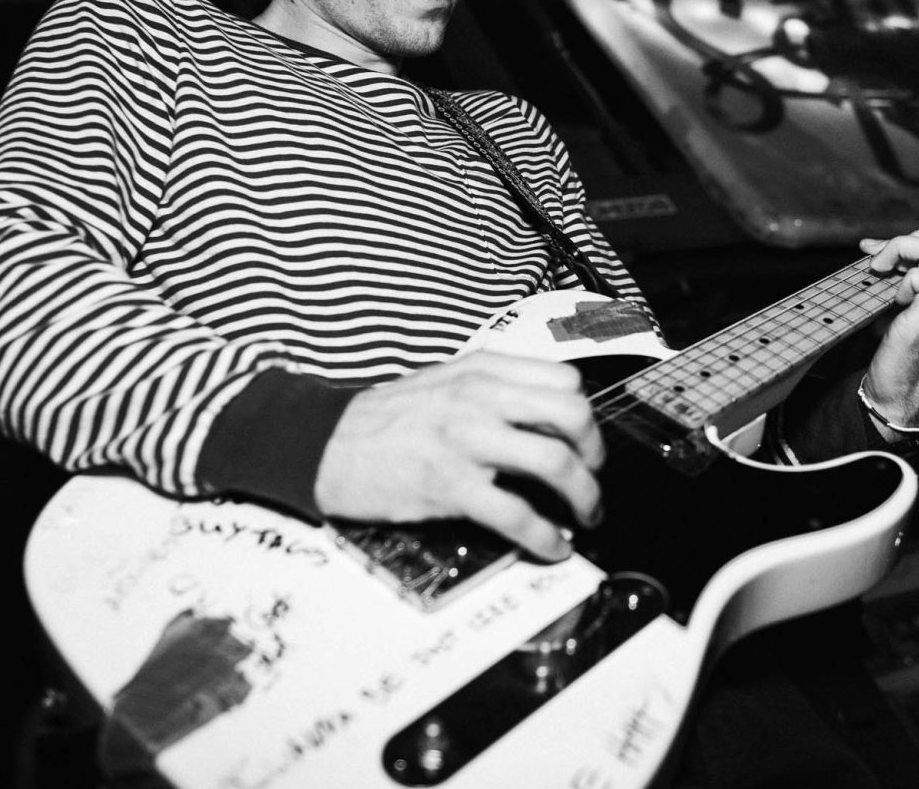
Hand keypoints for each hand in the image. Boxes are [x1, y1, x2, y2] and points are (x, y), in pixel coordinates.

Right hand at [313, 352, 602, 560]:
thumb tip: (544, 417)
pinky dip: (545, 537)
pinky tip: (551, 547)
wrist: (324, 443)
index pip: (564, 380)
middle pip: (572, 416)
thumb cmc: (385, 419)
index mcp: (481, 371)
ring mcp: (466, 441)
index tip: (584, 442)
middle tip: (591, 479)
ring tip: (583, 518)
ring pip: (554, 462)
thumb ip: (492, 391)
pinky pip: (517, 514)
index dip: (585, 416)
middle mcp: (480, 398)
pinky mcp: (450, 485)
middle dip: (595, 455)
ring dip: (584, 498)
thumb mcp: (443, 382)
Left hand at [858, 223, 918, 436]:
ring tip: (878, 273)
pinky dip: (902, 277)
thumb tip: (878, 256)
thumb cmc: (901, 363)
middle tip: (878, 257)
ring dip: (900, 251)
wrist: (899, 406)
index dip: (912, 240)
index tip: (877, 251)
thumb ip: (904, 287)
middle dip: (910, 236)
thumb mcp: (909, 317)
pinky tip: (889, 298)